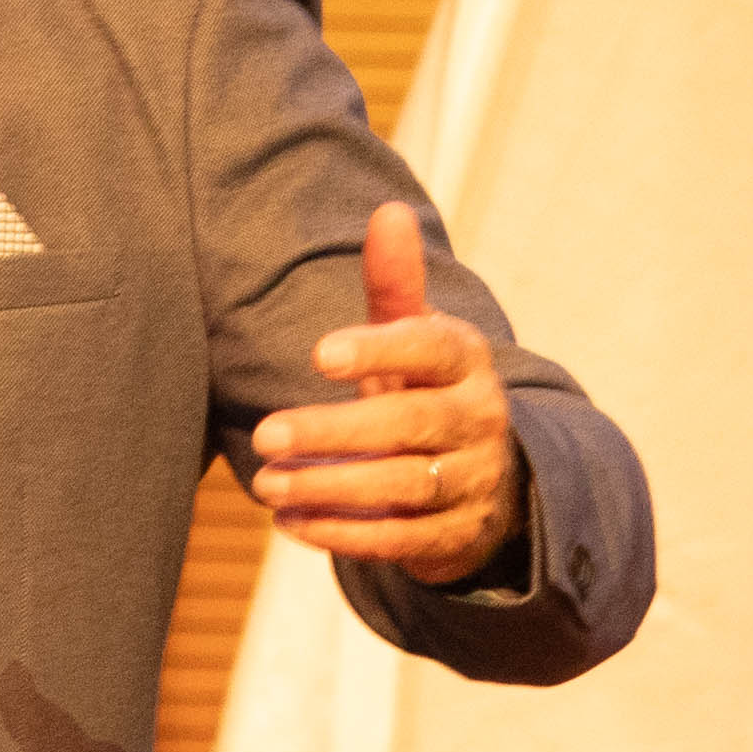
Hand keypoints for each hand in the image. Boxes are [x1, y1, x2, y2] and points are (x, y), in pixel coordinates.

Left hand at [240, 202, 515, 581]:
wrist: (486, 481)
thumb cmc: (426, 392)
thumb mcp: (415, 339)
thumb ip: (395, 285)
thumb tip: (389, 211)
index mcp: (466, 362)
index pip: (432, 349)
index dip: (380, 349)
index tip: (319, 355)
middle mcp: (479, 421)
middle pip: (408, 425)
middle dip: (335, 432)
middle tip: (266, 434)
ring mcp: (473, 482)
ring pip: (403, 487)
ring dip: (330, 487)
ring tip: (266, 483)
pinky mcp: (457, 536)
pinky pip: (401, 540)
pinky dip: (343, 533)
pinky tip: (290, 521)